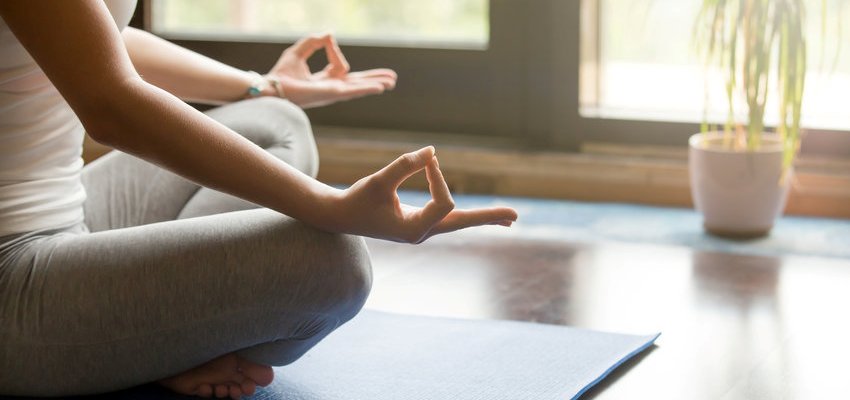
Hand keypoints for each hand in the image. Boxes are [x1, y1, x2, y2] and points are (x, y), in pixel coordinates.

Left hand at [267, 33, 396, 108]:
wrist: (273, 87)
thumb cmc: (282, 73)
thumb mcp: (299, 50)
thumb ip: (314, 41)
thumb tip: (330, 33)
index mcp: (324, 81)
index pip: (339, 66)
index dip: (334, 50)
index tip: (328, 39)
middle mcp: (331, 88)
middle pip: (357, 83)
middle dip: (373, 79)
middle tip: (391, 79)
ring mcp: (334, 93)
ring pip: (359, 87)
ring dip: (375, 83)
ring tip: (391, 82)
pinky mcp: (333, 94)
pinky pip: (353, 89)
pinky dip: (367, 88)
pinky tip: (380, 88)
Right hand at [331, 146, 517, 243]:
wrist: (338, 217)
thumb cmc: (355, 199)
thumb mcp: (378, 181)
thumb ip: (404, 165)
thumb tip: (432, 151)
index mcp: (414, 230)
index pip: (443, 201)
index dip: (439, 178)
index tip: (428, 160)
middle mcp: (422, 233)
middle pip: (462, 223)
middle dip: (488, 217)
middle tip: (516, 216)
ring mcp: (421, 230)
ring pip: (458, 222)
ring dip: (483, 217)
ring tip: (509, 218)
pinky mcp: (418, 224)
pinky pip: (448, 218)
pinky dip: (466, 215)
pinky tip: (483, 216)